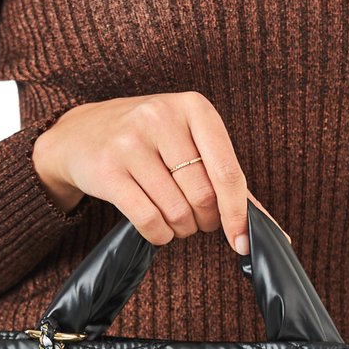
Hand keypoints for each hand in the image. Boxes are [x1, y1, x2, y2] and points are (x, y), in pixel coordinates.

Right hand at [31, 91, 289, 254]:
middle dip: (203, 221)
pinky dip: (159, 236)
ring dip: (180, 229)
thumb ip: (227, 181)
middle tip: (194, 219)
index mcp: (193, 107)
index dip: (237, 214)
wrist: (79, 134)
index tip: (241, 242)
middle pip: (202, 197)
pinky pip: (148, 221)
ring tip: (173, 219)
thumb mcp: (189, 144)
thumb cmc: (148, 143)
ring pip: (176, 212)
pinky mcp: (107, 169)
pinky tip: (157, 228)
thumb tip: (268, 229)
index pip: (226, 172)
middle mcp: (161, 117)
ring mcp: (131, 142)